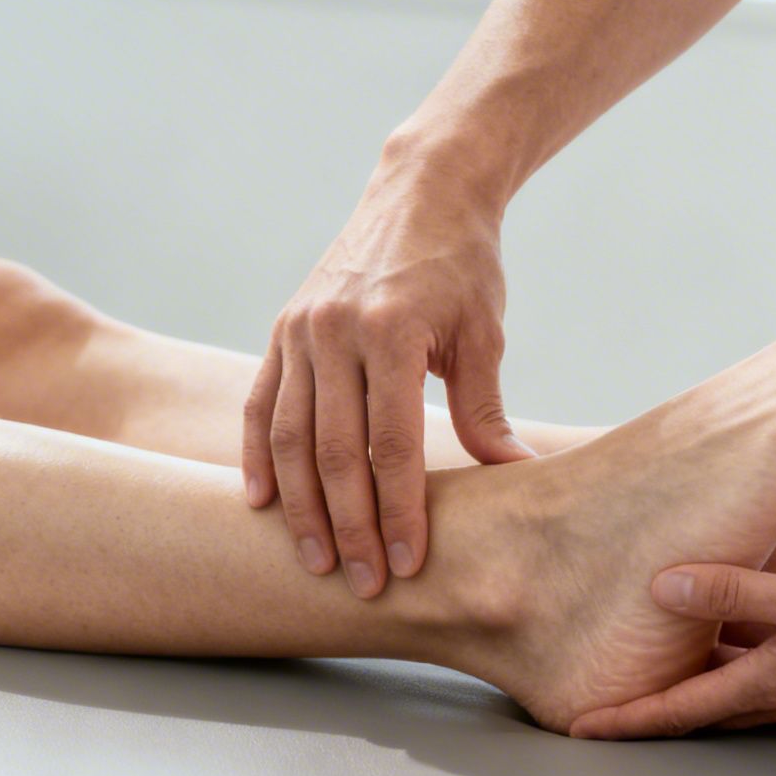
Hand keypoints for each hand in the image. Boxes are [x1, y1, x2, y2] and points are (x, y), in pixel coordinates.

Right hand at [244, 159, 534, 598]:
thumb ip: (485, 409)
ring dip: (301, 507)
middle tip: (364, 584)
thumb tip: (517, 477)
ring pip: (290, 437)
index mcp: (391, 331)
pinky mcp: (282, 329)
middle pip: (334, 452)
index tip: (407, 565)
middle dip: (350, 525)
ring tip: (316, 562)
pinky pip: (262, 404)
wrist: (420, 192)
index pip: (391, 444)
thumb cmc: (462, 267)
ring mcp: (300, 329)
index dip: (398, 511)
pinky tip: (261, 504)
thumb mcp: (484, 333)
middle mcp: (334, 330)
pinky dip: (258, 456)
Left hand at [568, 563, 775, 738]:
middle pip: (699, 707)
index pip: (678, 710)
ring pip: (733, 686)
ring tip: (649, 660)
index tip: (579, 729)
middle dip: (648, 707)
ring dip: (692, 679)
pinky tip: (732, 627)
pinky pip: (766, 667)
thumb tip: (665, 589)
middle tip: (600, 704)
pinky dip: (735, 655)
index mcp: (768, 684)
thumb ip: (735, 592)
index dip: (625, 720)